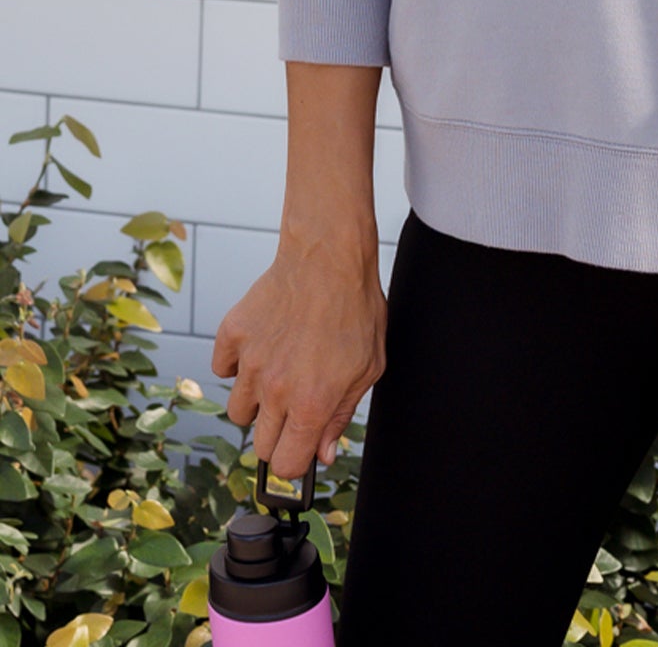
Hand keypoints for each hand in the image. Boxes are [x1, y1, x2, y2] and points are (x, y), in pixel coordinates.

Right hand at [210, 236, 387, 480]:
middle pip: (260, 444)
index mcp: (311, 404)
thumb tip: (323, 454)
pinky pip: (223, 368)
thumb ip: (341, 416)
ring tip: (280, 372)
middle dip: (278, 435)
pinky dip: (238, 363)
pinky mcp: (232, 335)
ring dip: (257, 401)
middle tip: (295, 407)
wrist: (328, 257)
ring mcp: (249, 363)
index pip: (286, 465)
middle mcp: (275, 390)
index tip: (300, 451)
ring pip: (238, 410)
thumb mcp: (368, 368)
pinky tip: (263, 345)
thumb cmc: (355, 307)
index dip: (295, 462)